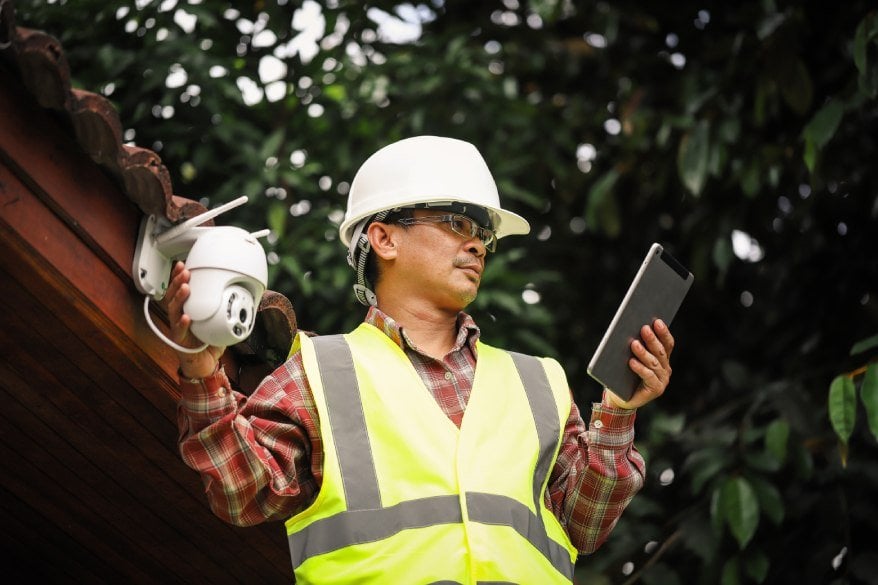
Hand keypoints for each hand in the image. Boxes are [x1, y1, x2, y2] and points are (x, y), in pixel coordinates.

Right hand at [165, 261, 224, 378]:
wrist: (205, 364)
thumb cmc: (210, 342)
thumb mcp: (221, 321)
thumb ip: (227, 309)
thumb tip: (246, 297)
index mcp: (188, 309)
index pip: (180, 289)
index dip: (179, 277)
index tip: (184, 264)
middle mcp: (180, 316)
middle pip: (173, 296)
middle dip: (177, 282)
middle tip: (184, 272)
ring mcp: (177, 328)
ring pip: (173, 310)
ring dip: (179, 298)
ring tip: (185, 288)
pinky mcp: (179, 340)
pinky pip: (179, 331)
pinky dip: (183, 323)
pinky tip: (186, 317)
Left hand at [606, 319, 674, 408]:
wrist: (619, 398)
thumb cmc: (623, 374)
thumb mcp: (629, 357)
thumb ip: (635, 346)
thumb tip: (629, 327)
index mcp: (663, 359)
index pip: (667, 343)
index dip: (663, 332)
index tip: (657, 321)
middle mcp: (665, 369)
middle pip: (660, 352)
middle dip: (652, 339)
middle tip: (644, 328)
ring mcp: (662, 380)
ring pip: (654, 363)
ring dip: (644, 353)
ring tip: (634, 344)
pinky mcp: (656, 390)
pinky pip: (648, 376)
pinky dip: (640, 368)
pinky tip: (631, 362)